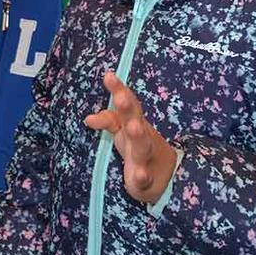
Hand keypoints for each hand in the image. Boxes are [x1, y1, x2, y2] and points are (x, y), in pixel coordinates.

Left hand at [84, 72, 177, 204]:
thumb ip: (108, 120)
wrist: (167, 176)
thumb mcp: (123, 130)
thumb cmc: (137, 146)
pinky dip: (142, 177)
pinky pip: (144, 178)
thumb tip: (88, 118)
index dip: (119, 90)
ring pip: (143, 146)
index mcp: (134, 122)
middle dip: (128, 108)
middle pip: (135, 119)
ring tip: (133, 127)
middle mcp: (141, 136)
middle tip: (120, 97)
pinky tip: (139, 175)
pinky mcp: (146, 179)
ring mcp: (145, 157)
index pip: (127, 103)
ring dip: (139, 136)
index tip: (108, 75)